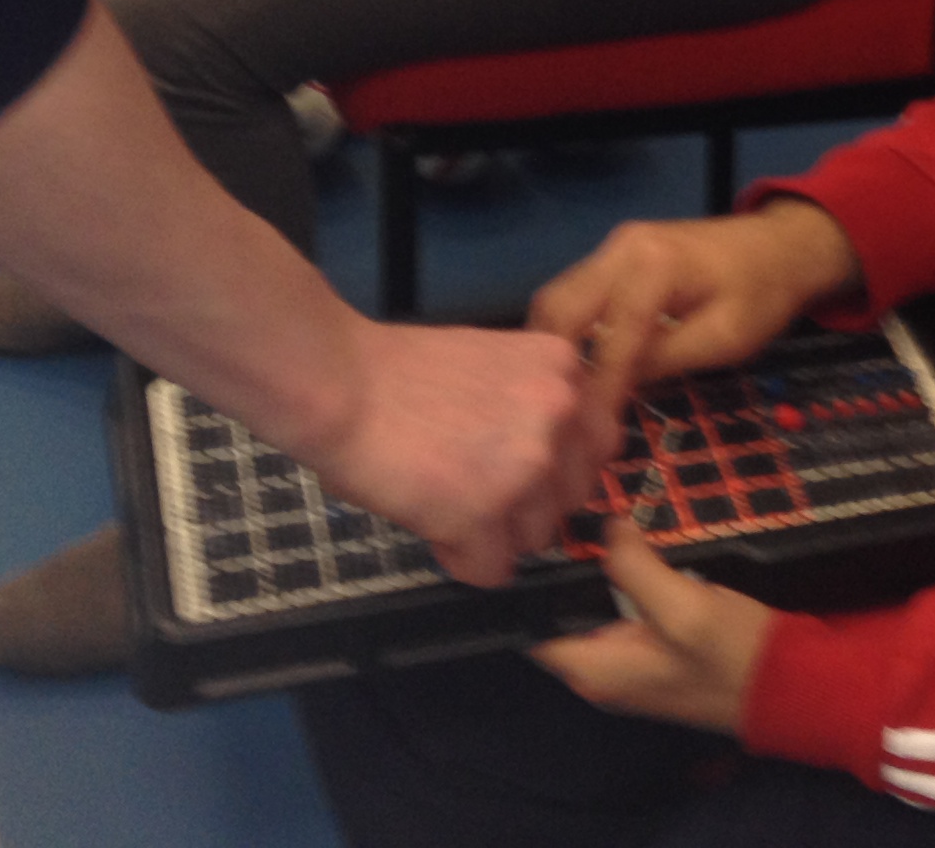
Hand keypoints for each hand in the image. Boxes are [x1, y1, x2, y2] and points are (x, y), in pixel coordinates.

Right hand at [306, 319, 615, 587]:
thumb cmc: (394, 373)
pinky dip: (461, 559)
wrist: (336, 383)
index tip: (522, 469)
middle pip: (572, 498)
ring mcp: (526, 465)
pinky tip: (431, 525)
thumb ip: (533, 403)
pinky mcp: (484, 514)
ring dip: (493, 533)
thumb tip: (552, 462)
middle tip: (475, 489)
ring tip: (443, 501)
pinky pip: (491, 570)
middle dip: (527, 504)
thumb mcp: (492, 364)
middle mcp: (559, 413)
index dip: (557, 466)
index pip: (598, 445)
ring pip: (534, 538)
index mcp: (562, 368)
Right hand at [531, 202, 861, 432]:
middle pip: (561, 306)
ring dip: (554, 346)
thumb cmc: (763, 294)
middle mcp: (622, 246)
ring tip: (559, 397)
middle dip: (553, 362)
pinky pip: (576, 292)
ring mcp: (614, 245)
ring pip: (559, 297)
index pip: (612, 336)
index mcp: (655, 265)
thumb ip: (666, 360)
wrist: (781, 244)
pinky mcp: (615, 255)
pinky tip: (573, 369)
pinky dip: (568, 331)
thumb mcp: (725, 339)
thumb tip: (613, 391)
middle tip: (555, 414)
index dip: (599, 388)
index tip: (587, 433)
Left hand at [532, 525, 774, 735]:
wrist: (788, 685)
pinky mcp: (654, 649)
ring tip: (595, 516)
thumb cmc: (732, 655)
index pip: (532, 625)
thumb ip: (634, 567)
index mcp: (594, 669)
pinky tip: (631, 544)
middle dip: (566, 564)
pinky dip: (625, 579)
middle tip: (568, 509)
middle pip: (560, 611)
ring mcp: (629, 662)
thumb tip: (608, 526)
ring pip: (593, 605)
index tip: (535, 531)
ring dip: (598, 568)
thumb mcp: (683, 607)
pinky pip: (623, 608)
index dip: (529, 580)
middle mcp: (601, 671)